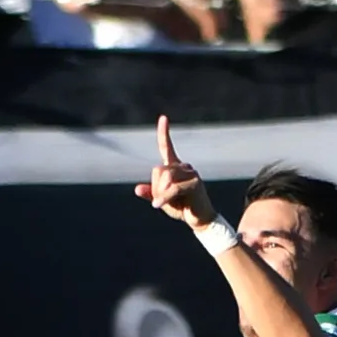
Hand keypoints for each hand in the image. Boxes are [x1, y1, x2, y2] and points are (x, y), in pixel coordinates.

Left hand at [133, 115, 219, 230]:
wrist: (199, 219)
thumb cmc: (182, 208)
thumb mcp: (162, 200)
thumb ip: (151, 193)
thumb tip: (137, 189)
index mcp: (174, 167)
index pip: (167, 147)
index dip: (164, 133)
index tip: (163, 118)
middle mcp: (183, 166)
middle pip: (158, 171)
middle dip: (156, 188)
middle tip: (164, 200)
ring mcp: (190, 173)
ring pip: (164, 179)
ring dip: (162, 194)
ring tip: (173, 203)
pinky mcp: (194, 183)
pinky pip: (173, 189)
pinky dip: (164, 198)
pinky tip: (157, 205)